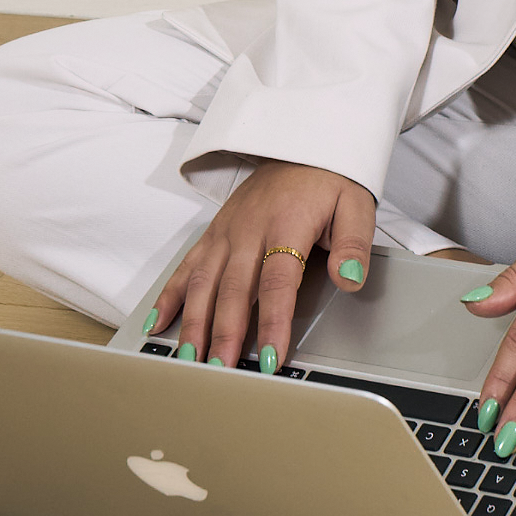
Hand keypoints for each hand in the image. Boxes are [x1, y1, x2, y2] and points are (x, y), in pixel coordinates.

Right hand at [148, 161, 376, 370]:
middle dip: (225, 335)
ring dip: (195, 324)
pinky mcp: (214, 232)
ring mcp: (227, 231)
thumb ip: (354, 243)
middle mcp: (250, 229)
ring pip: (204, 282)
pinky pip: (187, 266)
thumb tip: (349, 277)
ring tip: (190, 361)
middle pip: (233, 289)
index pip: (278, 282)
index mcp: (287, 224)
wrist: (303, 142)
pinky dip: (170, 295)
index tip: (269, 358)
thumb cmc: (329, 178)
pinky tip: (159, 323)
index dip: (272, 322)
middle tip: (221, 373)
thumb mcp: (356, 204)